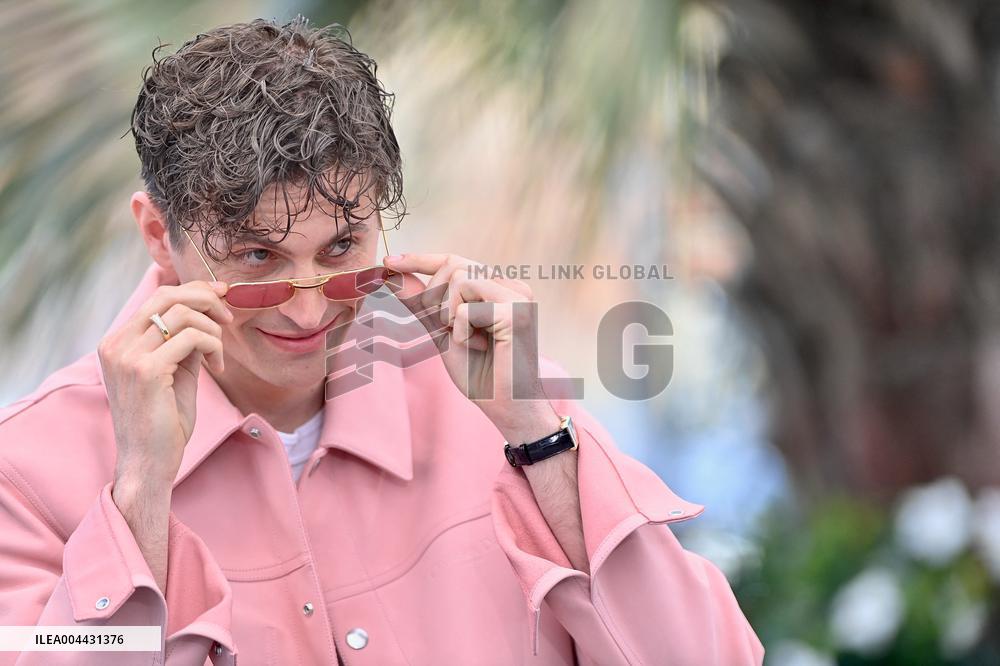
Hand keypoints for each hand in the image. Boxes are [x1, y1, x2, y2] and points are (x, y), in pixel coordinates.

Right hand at [97, 280, 230, 489]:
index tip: (221, 296)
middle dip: (206, 300)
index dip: (194, 291)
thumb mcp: (174, 370)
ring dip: (213, 331)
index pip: (158, 297)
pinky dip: (214, 347)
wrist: (148, 462)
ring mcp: (127, 356)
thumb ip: (183, 341)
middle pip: (168, 296)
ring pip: (183, 315)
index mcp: (117, 341)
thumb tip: (208, 309)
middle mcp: (115, 344)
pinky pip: (192, 338)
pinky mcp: (146, 370)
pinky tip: (216, 369)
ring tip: (219, 357)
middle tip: (229, 318)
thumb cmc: (163, 421)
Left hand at [383, 254, 559, 441]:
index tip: (389, 262)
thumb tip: (393, 274)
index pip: (455, 261)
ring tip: (467, 339)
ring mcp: (517, 297)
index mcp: (498, 288)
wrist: (505, 406)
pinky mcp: (515, 313)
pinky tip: (478, 347)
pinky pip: (466, 308)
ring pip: (460, 279)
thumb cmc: (480, 373)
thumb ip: (421, 303)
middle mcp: (511, 286)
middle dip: (435, 298)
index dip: (420, 259)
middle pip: (454, 265)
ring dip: (449, 314)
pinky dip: (461, 331)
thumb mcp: (442, 332)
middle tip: (446, 330)